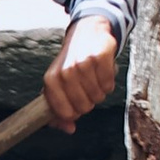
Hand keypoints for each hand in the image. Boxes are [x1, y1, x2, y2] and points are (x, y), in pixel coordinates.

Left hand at [43, 15, 118, 131]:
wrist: (86, 31)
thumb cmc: (71, 62)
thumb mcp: (58, 85)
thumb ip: (59, 111)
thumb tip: (69, 128)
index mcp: (51, 81)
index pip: (66, 113)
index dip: (75, 112)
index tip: (76, 102)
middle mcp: (66, 71)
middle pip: (84, 107)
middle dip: (88, 101)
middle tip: (87, 87)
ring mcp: (83, 63)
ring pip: (98, 97)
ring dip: (99, 91)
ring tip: (94, 78)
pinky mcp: (100, 56)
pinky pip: (109, 85)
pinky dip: (109, 82)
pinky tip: (103, 72)